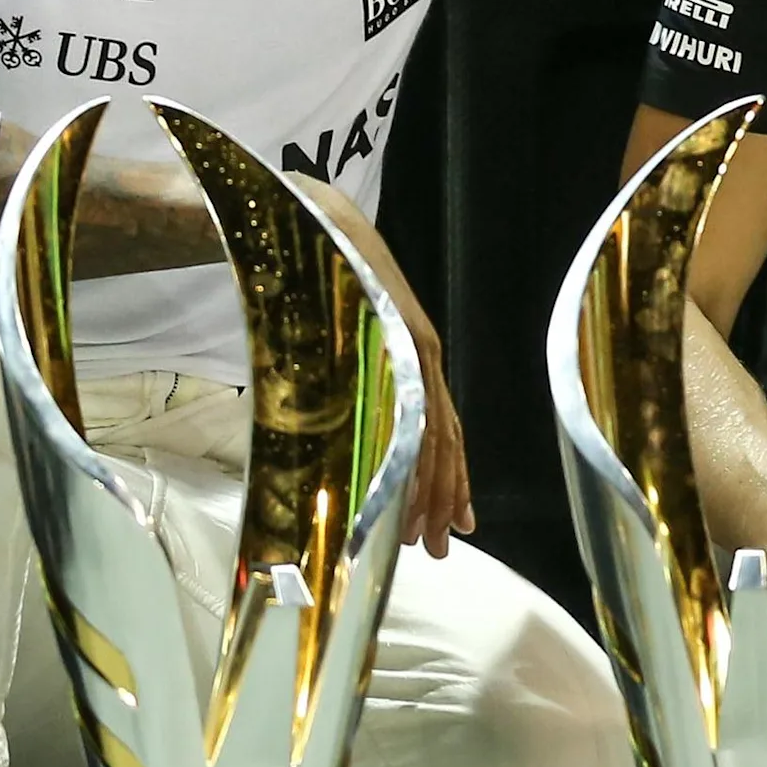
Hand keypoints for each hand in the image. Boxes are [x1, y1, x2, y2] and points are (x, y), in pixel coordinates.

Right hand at [296, 180, 470, 558]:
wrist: (310, 219)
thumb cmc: (320, 276)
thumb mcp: (342, 337)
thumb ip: (354, 375)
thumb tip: (343, 428)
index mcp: (415, 355)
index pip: (444, 431)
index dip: (451, 480)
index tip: (456, 524)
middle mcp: (422, 355)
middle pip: (444, 442)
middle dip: (444, 499)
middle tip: (439, 547)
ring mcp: (411, 347)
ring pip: (431, 433)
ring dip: (429, 490)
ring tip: (424, 536)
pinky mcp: (393, 339)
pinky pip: (408, 407)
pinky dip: (409, 453)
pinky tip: (404, 490)